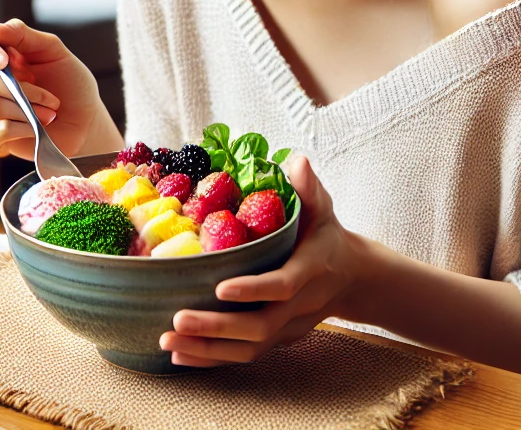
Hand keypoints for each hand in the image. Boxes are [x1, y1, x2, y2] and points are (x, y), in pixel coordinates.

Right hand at [0, 18, 119, 160]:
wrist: (83, 122)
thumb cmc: (67, 84)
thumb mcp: (52, 50)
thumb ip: (21, 34)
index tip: (5, 59)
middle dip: (11, 84)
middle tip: (41, 89)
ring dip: (26, 107)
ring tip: (47, 110)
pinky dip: (23, 127)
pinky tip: (34, 126)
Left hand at [160, 156, 366, 365]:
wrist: (352, 278)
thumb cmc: (327, 236)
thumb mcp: (323, 208)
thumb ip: (309, 188)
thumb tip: (295, 162)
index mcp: (310, 270)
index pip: (282, 286)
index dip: (254, 290)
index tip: (220, 288)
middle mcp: (299, 307)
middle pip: (259, 327)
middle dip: (217, 327)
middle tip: (177, 320)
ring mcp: (287, 328)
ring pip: (248, 348)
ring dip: (207, 349)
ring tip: (168, 341)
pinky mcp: (276, 339)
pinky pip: (243, 354)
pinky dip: (211, 359)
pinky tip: (179, 355)